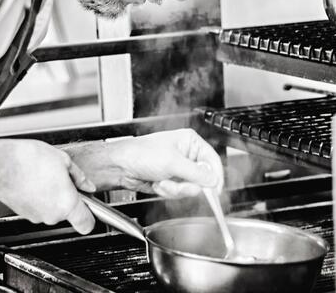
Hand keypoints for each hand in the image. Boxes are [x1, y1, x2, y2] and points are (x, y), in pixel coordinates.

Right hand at [0, 140, 96, 233]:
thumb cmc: (28, 160)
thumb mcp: (63, 161)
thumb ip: (80, 177)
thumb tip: (87, 185)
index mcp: (66, 204)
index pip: (87, 225)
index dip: (91, 217)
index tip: (90, 209)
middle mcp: (51, 215)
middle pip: (67, 213)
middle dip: (67, 197)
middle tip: (61, 179)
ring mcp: (35, 216)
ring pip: (51, 210)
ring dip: (51, 196)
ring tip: (44, 176)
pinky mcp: (23, 212)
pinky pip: (37, 207)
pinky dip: (37, 197)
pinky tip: (33, 181)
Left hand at [67, 129, 223, 198]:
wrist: (120, 166)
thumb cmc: (139, 153)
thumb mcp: (172, 162)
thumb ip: (196, 173)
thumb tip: (212, 180)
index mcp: (190, 142)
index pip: (212, 161)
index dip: (215, 177)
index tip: (215, 191)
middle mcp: (186, 155)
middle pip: (202, 178)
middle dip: (187, 185)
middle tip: (178, 183)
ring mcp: (178, 170)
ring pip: (189, 188)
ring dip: (175, 189)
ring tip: (162, 181)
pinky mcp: (171, 181)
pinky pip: (178, 193)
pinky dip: (167, 192)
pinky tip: (157, 184)